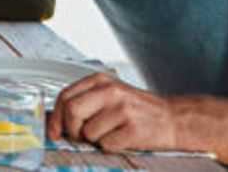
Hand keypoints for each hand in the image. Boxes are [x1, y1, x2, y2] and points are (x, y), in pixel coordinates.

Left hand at [48, 72, 179, 151]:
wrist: (173, 119)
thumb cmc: (138, 109)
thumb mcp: (110, 95)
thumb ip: (85, 102)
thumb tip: (56, 120)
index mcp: (101, 81)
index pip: (65, 96)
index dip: (56, 117)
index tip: (54, 131)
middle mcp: (111, 91)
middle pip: (72, 111)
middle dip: (70, 129)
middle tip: (78, 137)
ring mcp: (123, 110)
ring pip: (88, 132)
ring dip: (94, 140)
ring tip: (110, 133)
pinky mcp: (133, 129)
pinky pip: (106, 145)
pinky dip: (110, 147)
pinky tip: (122, 139)